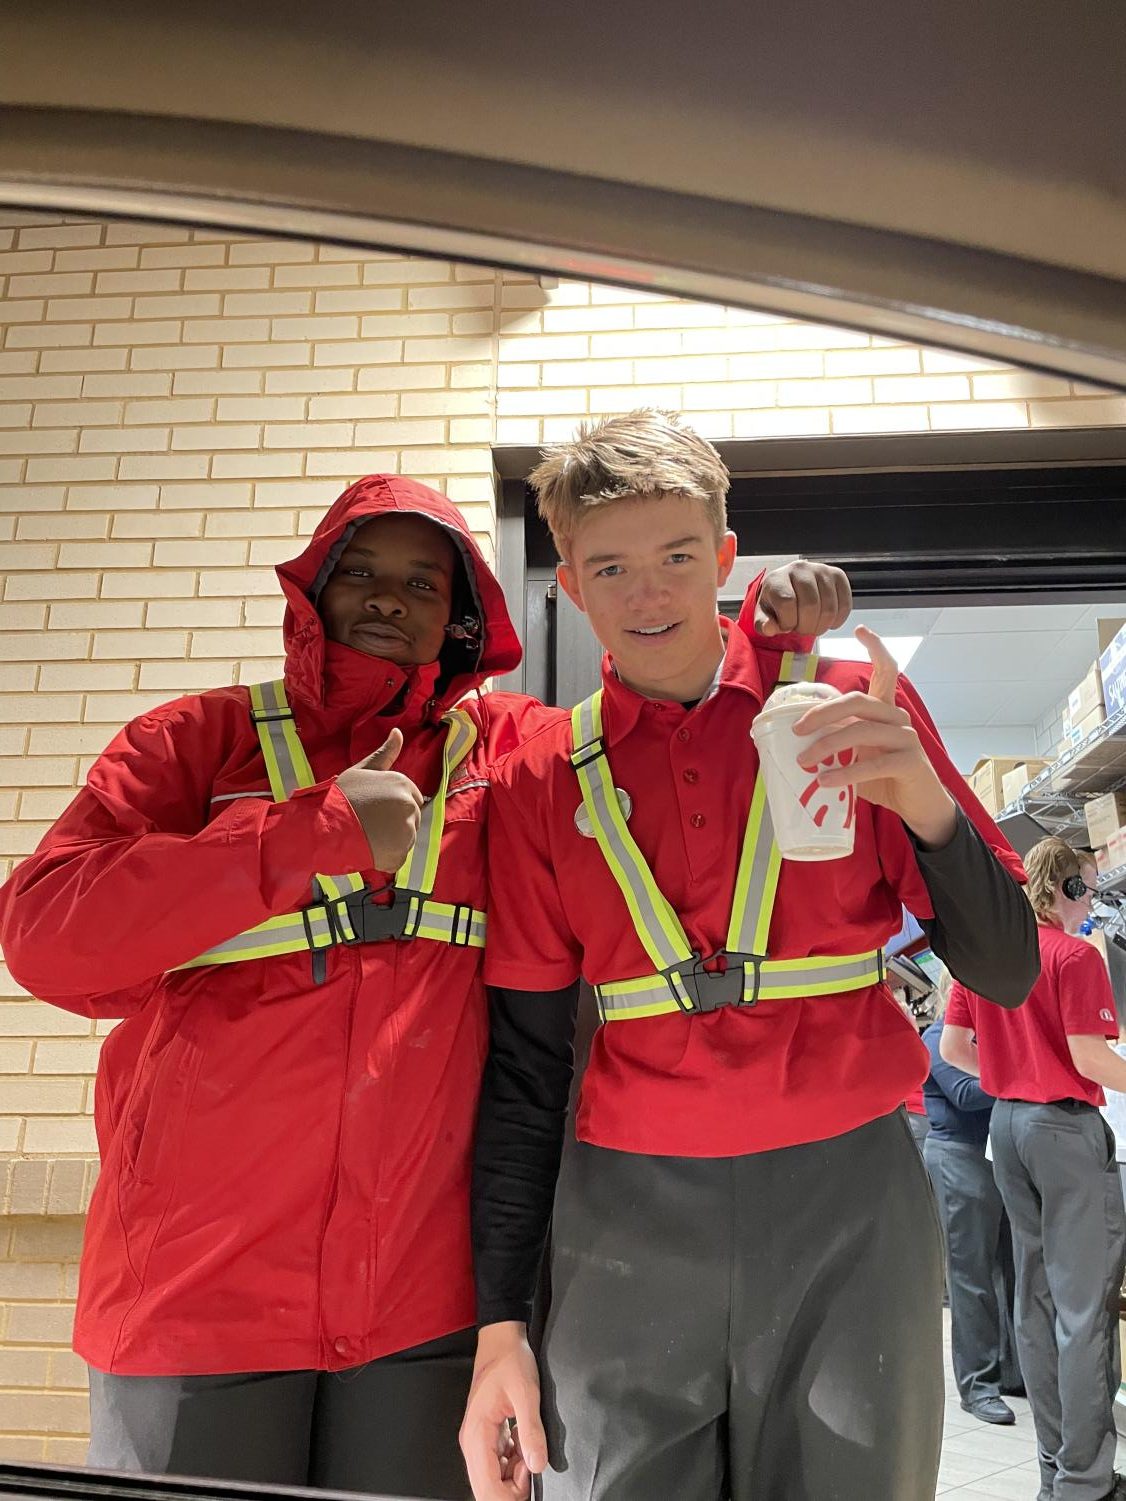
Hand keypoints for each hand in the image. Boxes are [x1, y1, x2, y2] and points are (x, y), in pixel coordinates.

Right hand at [335, 728, 423, 871]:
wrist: (324, 826)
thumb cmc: (340, 797)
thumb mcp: (362, 770)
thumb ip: (385, 753)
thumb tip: (398, 732)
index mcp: (403, 783)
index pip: (411, 798)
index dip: (391, 806)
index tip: (374, 809)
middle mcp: (410, 805)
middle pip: (411, 818)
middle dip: (394, 822)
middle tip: (370, 823)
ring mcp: (407, 830)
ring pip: (405, 838)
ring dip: (390, 840)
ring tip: (367, 836)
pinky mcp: (400, 852)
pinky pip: (398, 857)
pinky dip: (386, 857)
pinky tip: (369, 849)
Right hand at [460, 1323, 546, 1500]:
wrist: (501, 1340)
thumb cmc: (510, 1360)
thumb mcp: (527, 1392)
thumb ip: (531, 1430)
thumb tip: (537, 1465)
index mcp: (477, 1435)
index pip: (486, 1488)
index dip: (509, 1497)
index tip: (530, 1485)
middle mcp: (472, 1443)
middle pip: (486, 1490)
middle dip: (512, 1490)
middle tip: (532, 1464)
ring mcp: (477, 1441)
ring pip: (492, 1479)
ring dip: (514, 1477)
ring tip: (530, 1448)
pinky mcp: (486, 1437)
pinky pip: (497, 1465)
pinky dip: (513, 1464)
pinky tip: (525, 1444)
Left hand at [755, 559, 851, 637]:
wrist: (791, 588)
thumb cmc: (776, 604)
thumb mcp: (764, 616)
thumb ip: (763, 624)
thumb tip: (769, 628)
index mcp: (778, 578)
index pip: (787, 602)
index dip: (788, 622)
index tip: (786, 626)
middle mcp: (800, 568)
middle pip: (811, 605)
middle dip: (807, 627)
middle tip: (802, 629)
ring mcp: (822, 570)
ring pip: (829, 608)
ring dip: (822, 626)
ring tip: (813, 625)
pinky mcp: (838, 576)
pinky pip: (845, 605)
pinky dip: (838, 620)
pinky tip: (827, 622)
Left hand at [793, 625, 956, 847]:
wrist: (918, 808)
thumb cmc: (883, 779)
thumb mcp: (858, 758)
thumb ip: (837, 745)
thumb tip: (794, 746)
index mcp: (886, 711)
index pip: (886, 671)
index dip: (875, 648)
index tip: (860, 628)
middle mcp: (898, 718)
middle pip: (858, 701)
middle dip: (823, 712)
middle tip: (797, 729)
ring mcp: (907, 739)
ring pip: (861, 730)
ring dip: (827, 746)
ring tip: (804, 761)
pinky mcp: (910, 763)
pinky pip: (872, 763)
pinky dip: (845, 773)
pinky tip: (825, 782)